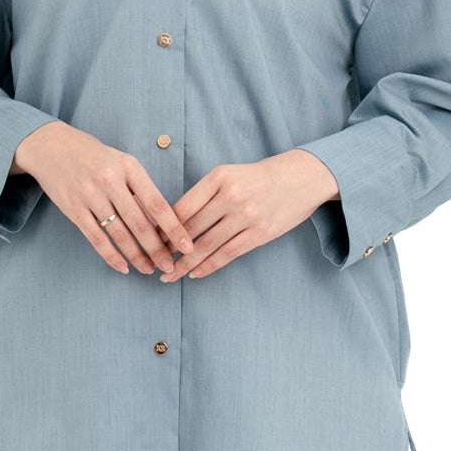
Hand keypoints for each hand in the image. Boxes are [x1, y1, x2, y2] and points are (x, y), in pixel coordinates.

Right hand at [11, 121, 193, 275]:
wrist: (52, 147)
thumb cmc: (94, 156)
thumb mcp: (121, 162)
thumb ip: (139, 189)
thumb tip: (161, 223)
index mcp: (129, 167)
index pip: (157, 203)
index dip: (174, 228)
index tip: (187, 245)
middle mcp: (110, 180)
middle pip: (140, 223)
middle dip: (157, 249)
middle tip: (169, 265)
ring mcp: (90, 195)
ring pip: (119, 234)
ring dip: (136, 256)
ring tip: (148, 269)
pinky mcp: (74, 209)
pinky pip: (96, 238)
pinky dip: (111, 256)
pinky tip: (123, 267)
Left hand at [162, 149, 339, 281]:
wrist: (300, 178)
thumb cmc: (258, 178)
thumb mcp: (229, 174)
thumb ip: (204, 194)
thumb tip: (173, 221)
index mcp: (218, 177)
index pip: (182, 206)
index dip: (163, 227)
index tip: (150, 240)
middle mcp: (231, 195)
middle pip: (191, 228)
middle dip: (169, 249)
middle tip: (153, 262)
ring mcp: (246, 215)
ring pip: (206, 245)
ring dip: (185, 264)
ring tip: (170, 275)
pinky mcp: (260, 233)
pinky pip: (228, 253)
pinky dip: (208, 266)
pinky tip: (195, 274)